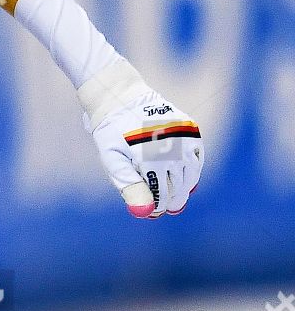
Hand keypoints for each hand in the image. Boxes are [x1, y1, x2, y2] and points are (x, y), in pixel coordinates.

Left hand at [78, 56, 203, 217]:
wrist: (121, 97)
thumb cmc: (112, 133)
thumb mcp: (112, 161)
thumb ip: (128, 186)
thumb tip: (144, 212)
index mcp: (150, 157)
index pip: (160, 194)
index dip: (156, 207)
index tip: (151, 213)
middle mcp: (171, 147)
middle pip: (178, 185)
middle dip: (171, 199)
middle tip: (165, 209)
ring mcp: (184, 136)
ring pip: (191, 173)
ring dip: (185, 188)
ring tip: (176, 197)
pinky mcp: (190, 128)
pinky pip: (197, 156)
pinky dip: (193, 169)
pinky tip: (185, 178)